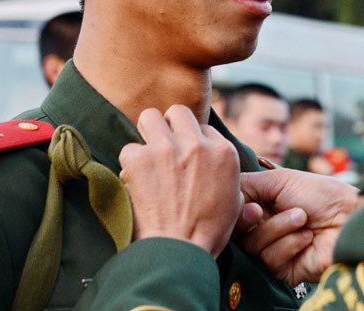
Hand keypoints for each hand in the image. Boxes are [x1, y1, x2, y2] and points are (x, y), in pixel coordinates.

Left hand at [119, 105, 241, 256]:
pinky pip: (129, 149)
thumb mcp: (234, 200)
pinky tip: (136, 180)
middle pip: (178, 112)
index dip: (193, 141)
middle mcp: (196, 144)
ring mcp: (167, 149)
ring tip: (148, 154)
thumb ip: (226, 174)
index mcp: (224, 152)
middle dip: (170, 126)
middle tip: (164, 146)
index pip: (203, 128)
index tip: (187, 156)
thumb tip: (215, 164)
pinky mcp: (140, 159)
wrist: (179, 251)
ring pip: (149, 117)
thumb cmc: (208, 233)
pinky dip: (131, 164)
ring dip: (148, 134)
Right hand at [238, 169, 363, 284]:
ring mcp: (274, 249)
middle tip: (262, 211)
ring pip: (252, 245)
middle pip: (236, 230)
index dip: (236, 208)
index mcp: (263, 205)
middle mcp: (265, 227)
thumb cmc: (322, 195)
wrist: (351, 219)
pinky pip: (269, 259)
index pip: (234, 211)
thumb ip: (247, 183)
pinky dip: (289, 244)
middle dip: (250, 219)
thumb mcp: (280, 180)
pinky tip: (307, 237)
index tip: (248, 203)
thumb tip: (224, 189)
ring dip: (278, 228)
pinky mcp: (284, 270)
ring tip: (302, 219)